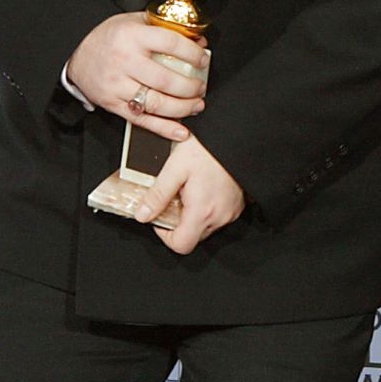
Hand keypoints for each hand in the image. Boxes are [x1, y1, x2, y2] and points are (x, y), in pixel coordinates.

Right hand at [66, 12, 207, 140]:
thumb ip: (166, 28)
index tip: (203, 60)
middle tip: (201, 87)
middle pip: (166, 80)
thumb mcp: (135, 21)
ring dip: (183, 108)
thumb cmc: (110, 38)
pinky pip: (141, 120)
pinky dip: (163, 128)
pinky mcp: (113, 104)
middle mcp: (125, 61)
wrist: (76, 54)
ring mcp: (118, 85)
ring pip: (156, 103)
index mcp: (133, 36)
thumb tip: (199, 41)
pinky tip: (180, 131)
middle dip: (191, 87)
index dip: (192, 54)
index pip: (171, 44)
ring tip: (196, 105)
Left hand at [133, 135, 243, 254]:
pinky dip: (207, 209)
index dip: (165, 236)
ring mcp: (231, 211)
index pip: (181, 245)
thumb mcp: (175, 168)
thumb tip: (142, 215)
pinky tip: (203, 189)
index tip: (160, 218)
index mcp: (203, 210)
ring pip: (205, 227)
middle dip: (179, 222)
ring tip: (189, 190)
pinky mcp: (238, 205)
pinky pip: (218, 216)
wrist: (237, 137)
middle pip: (193, 237)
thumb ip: (157, 195)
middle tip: (174, 198)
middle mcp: (220, 216)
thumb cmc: (209, 148)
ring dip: (193, 215)